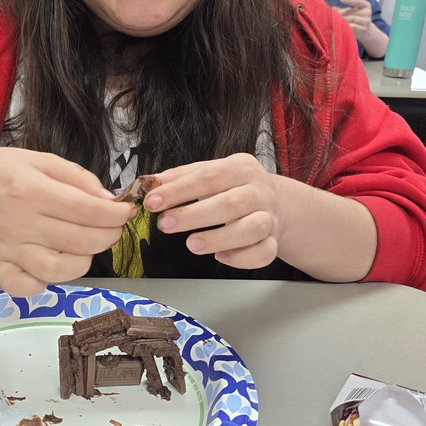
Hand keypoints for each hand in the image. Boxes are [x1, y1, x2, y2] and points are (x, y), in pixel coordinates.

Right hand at [0, 148, 136, 295]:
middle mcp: (21, 222)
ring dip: (83, 261)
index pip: (86, 209)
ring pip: (57, 269)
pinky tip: (54, 268)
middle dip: (108, 235)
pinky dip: (42, 284)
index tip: (126, 212)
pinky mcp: (2, 265)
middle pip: (79, 240)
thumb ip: (76, 177)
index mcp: (31, 190)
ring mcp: (10, 248)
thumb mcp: (38, 159)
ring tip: (87, 245)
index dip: (114, 214)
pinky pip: (23, 286)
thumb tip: (108, 199)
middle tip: (113, 227)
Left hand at [142, 153, 280, 269]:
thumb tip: (151, 184)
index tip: (153, 201)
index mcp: (241, 168)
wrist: (274, 201)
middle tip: (165, 224)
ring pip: (251, 229)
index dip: (178, 190)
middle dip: (194, 215)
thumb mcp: (211, 173)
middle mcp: (258, 191)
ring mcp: (269, 217)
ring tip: (191, 244)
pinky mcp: (273, 241)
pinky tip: (221, 256)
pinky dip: (242, 258)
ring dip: (219, 238)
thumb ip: (181, 177)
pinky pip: (264, 253)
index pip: (208, 177)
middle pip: (230, 203)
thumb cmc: (234, 187)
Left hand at [335, 0, 371, 40]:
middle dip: (342, 12)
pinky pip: (353, 27)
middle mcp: (368, 12)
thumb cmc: (356, 18)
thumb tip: (331, 8)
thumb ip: (342, 10)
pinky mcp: (363, 28)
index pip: (358, 1)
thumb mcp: (351, 12)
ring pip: (352, 19)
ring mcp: (366, 21)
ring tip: (335, 20)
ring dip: (343, 19)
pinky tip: (339, 26)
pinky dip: (345, 26)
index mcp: (366, 5)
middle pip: (353, 11)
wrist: (365, 31)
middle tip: (333, 14)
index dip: (349, 0)